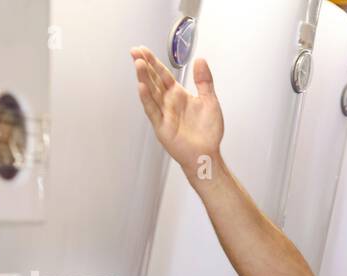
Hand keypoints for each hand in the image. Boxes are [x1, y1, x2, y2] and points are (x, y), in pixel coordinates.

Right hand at [130, 47, 224, 181]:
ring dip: (144, 78)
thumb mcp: (210, 101)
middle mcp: (169, 102)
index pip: (163, 75)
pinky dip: (147, 98)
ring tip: (138, 63)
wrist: (207, 154)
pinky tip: (142, 87)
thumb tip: (200, 60)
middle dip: (144, 66)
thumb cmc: (208, 132)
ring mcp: (164, 113)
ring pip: (151, 92)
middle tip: (135, 51)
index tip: (144, 50)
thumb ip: (204, 81)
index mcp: (178, 95)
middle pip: (154, 80)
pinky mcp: (162, 126)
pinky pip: (152, 110)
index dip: (154, 62)